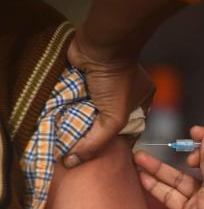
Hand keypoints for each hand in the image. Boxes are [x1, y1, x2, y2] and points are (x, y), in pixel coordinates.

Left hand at [63, 34, 154, 167]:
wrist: (98, 47)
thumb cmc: (115, 80)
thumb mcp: (114, 117)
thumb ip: (97, 142)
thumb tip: (72, 162)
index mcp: (140, 100)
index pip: (129, 129)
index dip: (117, 143)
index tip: (103, 157)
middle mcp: (123, 94)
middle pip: (107, 122)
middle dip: (94, 135)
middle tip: (79, 152)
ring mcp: (102, 87)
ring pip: (90, 112)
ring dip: (79, 124)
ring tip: (64, 141)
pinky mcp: (84, 82)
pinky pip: (77, 101)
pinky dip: (68, 111)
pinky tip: (58, 124)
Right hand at [134, 126, 203, 208]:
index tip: (195, 131)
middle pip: (200, 162)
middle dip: (184, 153)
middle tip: (178, 148)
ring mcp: (203, 198)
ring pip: (179, 179)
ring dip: (159, 169)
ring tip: (139, 157)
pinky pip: (172, 195)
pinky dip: (157, 187)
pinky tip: (143, 177)